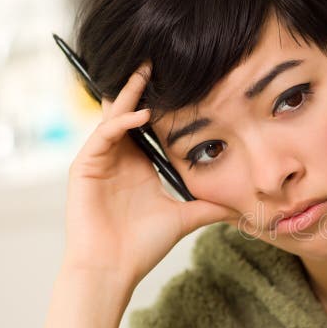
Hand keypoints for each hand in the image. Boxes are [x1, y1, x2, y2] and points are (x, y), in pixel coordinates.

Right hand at [63, 62, 234, 292]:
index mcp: (140, 164)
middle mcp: (119, 157)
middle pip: (129, 113)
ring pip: (113, 117)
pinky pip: (103, 136)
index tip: (183, 81)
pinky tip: (141, 116)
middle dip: (141, 87)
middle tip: (155, 59)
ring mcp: (99, 160)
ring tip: (146, 71)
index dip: (163, 104)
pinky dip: (120, 123)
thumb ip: (211, 206)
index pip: (150, 125)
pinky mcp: (84, 168)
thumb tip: (242, 206)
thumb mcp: (185, 217)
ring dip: (130, 95)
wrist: (114, 268)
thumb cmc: (143, 245)